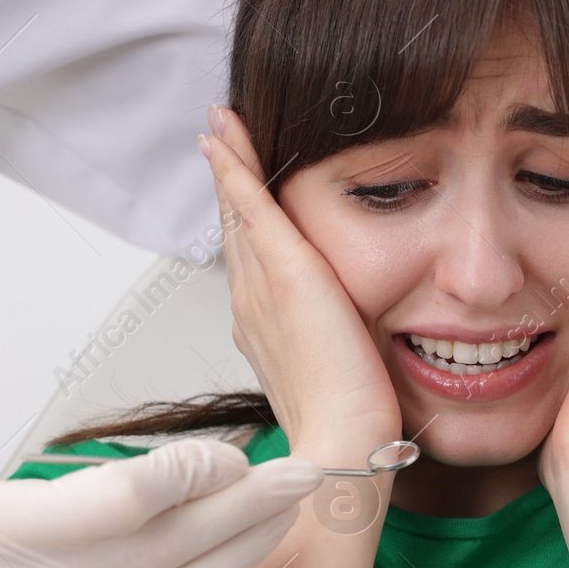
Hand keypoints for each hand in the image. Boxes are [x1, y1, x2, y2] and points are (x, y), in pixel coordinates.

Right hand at [201, 106, 401, 453]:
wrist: (342, 442)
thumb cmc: (349, 420)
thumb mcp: (337, 368)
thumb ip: (336, 342)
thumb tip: (352, 332)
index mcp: (262, 326)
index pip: (250, 258)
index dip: (241, 217)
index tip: (235, 182)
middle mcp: (250, 304)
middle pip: (236, 229)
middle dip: (227, 180)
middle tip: (216, 136)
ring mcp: (259, 289)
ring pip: (238, 213)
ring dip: (228, 164)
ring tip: (220, 125)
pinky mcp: (284, 276)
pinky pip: (251, 209)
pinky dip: (236, 170)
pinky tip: (226, 138)